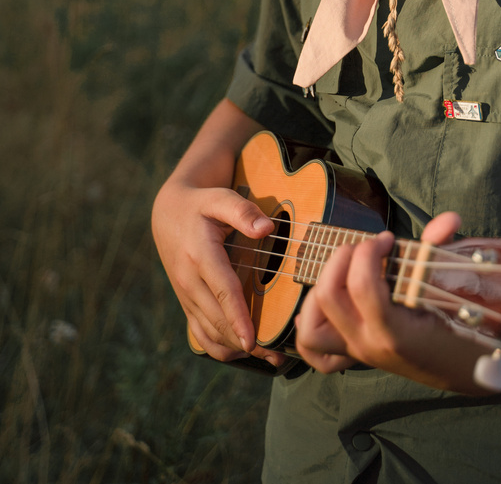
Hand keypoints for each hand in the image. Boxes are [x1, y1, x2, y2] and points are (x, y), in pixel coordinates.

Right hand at [152, 175, 285, 365]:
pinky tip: (242, 352)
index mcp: (201, 255)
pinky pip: (200, 334)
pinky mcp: (187, 303)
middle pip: (218, 319)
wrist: (167, 214)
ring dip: (236, 348)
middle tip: (276, 355)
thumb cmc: (200, 205)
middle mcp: (190, 280)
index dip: (238, 318)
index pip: (222, 291)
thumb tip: (266, 228)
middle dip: (245, 342)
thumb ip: (243, 212)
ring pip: (209, 332)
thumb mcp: (220, 199)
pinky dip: (220, 347)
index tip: (252, 341)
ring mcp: (186, 295)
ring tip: (268, 358)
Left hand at [294, 211, 497, 390]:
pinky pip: (311, 347)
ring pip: (309, 328)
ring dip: (320, 289)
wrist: (461, 372)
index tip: (388, 238)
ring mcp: (356, 351)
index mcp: (395, 332)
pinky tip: (327, 299)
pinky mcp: (350, 353)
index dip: (368, 252)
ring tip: (346, 271)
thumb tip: (449, 218)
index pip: (361, 287)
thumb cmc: (460, 330)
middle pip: (328, 297)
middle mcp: (368, 344)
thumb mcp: (454, 290)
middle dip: (341, 260)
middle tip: (366, 248)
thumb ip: (442, 251)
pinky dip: (310, 320)